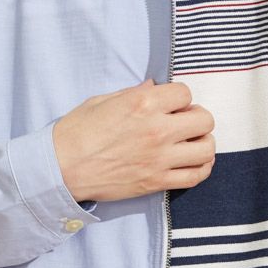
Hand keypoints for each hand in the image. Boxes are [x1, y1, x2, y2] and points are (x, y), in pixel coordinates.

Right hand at [52, 78, 215, 202]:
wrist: (60, 169)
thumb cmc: (76, 132)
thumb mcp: (102, 101)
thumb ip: (134, 93)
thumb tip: (154, 86)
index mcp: (143, 103)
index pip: (186, 93)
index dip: (179, 98)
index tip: (170, 105)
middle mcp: (157, 129)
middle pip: (204, 119)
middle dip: (196, 118)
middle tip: (183, 122)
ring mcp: (159, 158)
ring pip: (207, 149)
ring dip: (203, 143)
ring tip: (191, 143)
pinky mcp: (157, 182)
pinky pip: (196, 176)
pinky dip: (201, 168)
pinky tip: (193, 162)